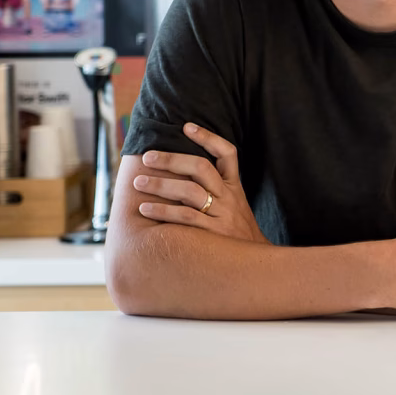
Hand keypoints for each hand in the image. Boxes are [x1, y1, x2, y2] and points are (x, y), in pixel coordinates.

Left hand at [133, 124, 269, 244]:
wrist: (256, 267)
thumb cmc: (237, 236)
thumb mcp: (236, 208)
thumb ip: (217, 192)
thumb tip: (183, 177)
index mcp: (235, 188)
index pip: (227, 154)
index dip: (208, 138)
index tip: (186, 127)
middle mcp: (229, 197)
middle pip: (201, 167)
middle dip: (171, 160)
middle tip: (147, 157)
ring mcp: (222, 215)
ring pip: (190, 191)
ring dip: (161, 184)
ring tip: (139, 182)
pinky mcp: (213, 234)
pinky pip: (185, 217)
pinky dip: (163, 211)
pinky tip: (145, 209)